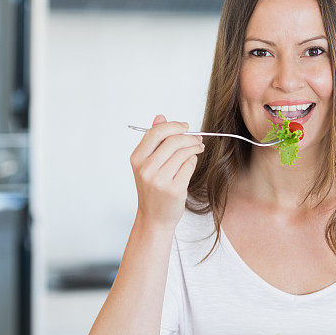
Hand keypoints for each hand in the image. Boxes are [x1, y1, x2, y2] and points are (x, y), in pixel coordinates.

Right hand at [130, 115, 204, 229]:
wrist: (154, 218)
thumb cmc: (153, 189)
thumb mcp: (147, 164)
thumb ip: (154, 141)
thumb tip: (160, 117)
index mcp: (137, 159)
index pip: (156, 133)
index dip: (173, 126)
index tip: (185, 126)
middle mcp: (146, 169)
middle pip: (173, 141)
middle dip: (189, 137)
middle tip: (197, 138)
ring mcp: (160, 180)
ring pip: (183, 153)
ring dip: (194, 147)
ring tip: (198, 148)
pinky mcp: (174, 189)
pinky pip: (189, 166)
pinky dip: (193, 161)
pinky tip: (192, 162)